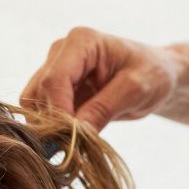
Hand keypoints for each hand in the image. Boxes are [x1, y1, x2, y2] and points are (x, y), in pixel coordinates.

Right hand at [22, 27, 182, 131]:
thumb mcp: (136, 91)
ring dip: (48, 127)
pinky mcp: (53, 89)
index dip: (58, 112)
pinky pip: (39, 112)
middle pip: (38, 93)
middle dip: (52, 122)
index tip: (71, 139)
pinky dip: (50, 128)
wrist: (155, 75)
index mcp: (81, 42)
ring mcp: (53, 69)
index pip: (54, 79)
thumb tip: (75, 134)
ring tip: (75, 142)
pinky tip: (71, 137)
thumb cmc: (153, 74)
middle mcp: (60, 52)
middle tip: (74, 146)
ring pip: (32, 105)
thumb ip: (104, 109)